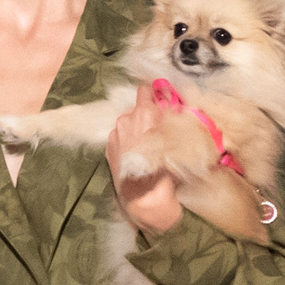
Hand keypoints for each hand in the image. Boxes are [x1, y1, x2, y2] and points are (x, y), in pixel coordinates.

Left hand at [104, 105, 183, 235]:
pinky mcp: (108, 148)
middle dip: (144, 118)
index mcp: (145, 113)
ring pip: (126, 125)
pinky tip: (134, 157)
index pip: (145, 90)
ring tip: (143, 149)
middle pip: (136, 110)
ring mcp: (115, 133)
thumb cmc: (165, 167)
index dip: (152, 95)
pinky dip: (125, 143)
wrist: (145, 195)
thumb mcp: (177, 140)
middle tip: (154, 132)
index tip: (157, 102)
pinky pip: (118, 139)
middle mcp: (126, 119)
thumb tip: (171, 108)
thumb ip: (172, 120)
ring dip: (134, 131)